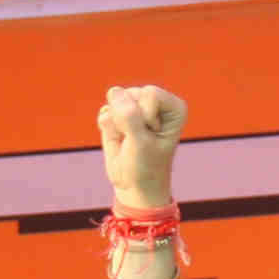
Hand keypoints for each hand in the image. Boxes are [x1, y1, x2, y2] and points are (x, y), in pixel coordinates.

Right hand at [99, 85, 185, 210]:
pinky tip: (119, 140)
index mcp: (173, 107)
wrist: (134, 186)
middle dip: (130, 121)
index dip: (145, 118)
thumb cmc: (146, 166)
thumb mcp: (141, 144)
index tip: (152, 137)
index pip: (150, 94)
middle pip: (132, 94)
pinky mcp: (118, 113)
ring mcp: (135, 105)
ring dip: (118, 125)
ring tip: (130, 140)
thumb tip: (114, 91)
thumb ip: (129, 116)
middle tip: (140, 141)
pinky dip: (107, 128)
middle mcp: (156, 102)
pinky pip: (105, 111)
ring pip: (116, 99)